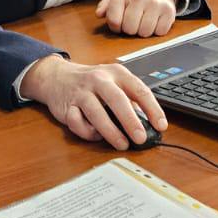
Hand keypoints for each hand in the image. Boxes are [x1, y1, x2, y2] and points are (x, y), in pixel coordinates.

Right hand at [20, 55, 166, 149]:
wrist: (57, 76)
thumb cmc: (92, 84)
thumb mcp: (113, 84)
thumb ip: (129, 101)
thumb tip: (148, 126)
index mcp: (117, 73)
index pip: (139, 90)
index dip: (152, 109)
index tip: (161, 125)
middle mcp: (99, 80)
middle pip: (117, 99)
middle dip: (130, 121)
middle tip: (140, 138)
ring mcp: (82, 92)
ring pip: (96, 113)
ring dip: (111, 132)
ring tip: (122, 144)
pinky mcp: (67, 105)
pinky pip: (78, 122)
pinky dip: (88, 132)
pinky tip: (94, 133)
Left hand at [96, 0, 176, 36]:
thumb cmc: (133, 2)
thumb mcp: (117, 1)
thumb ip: (105, 7)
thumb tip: (99, 13)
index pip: (114, 21)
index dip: (116, 27)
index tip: (120, 23)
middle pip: (129, 29)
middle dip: (130, 30)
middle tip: (134, 23)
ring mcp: (154, 2)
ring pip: (144, 32)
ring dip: (143, 32)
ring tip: (143, 22)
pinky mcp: (168, 10)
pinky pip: (160, 32)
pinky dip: (157, 31)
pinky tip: (155, 22)